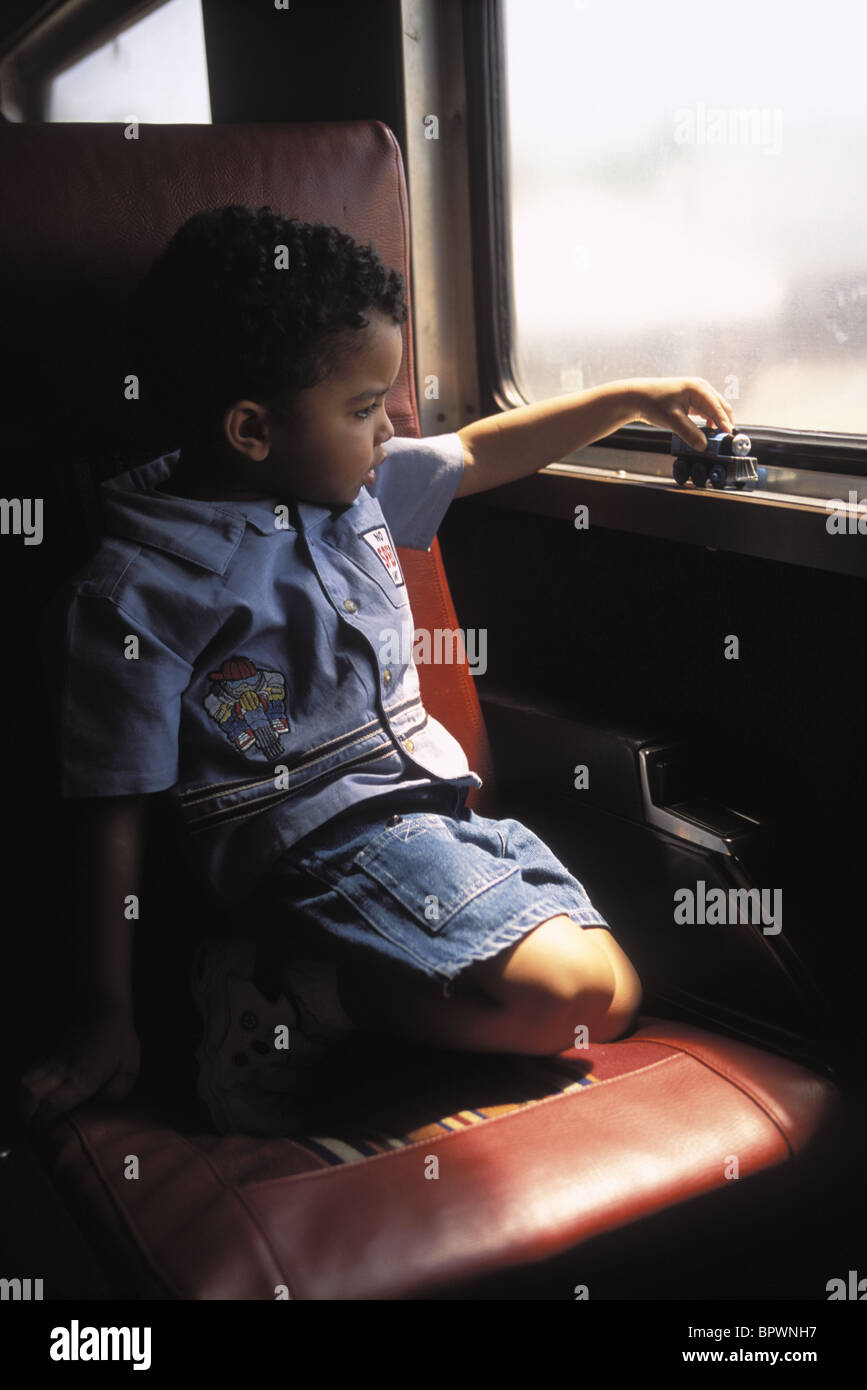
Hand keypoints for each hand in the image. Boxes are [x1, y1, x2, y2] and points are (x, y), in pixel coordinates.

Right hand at [18, 999, 140, 1129]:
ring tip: (29, 1117)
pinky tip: (33, 1097)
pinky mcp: (45, 1051)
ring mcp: (50, 1060)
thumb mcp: (128, 1070)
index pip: (51, 1108)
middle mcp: (59, 1071)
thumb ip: (114, 1095)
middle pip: (30, 1099)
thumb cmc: (119, 1040)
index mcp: (80, 1079)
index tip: (46, 1139)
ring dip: (23, 1103)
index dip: (43, 1127)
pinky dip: (26, 1088)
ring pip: (24, 1085)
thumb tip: (97, 1111)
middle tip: (34, 1133)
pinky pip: (28, 1073)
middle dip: (28, 1119)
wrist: (102, 1006)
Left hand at [628, 377, 735, 448]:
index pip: (718, 408)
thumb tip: (703, 446)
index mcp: (699, 389)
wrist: (638, 397)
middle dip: (724, 423)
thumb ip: (689, 434)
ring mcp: (697, 394)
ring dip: (717, 424)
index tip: (729, 437)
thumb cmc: (654, 403)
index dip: (725, 424)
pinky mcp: (692, 401)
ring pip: (714, 410)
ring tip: (717, 439)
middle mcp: (701, 388)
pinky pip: (706, 412)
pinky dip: (709, 422)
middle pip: (721, 407)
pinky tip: (707, 433)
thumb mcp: (673, 420)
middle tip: (726, 440)